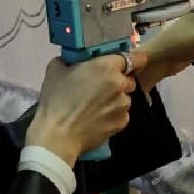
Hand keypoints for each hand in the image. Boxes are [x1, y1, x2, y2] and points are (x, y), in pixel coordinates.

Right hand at [27, 50, 144, 165]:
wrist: (57, 135)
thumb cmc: (56, 99)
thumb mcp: (56, 69)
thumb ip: (72, 60)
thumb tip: (76, 60)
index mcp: (107, 67)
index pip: (137, 58)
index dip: (135, 60)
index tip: (129, 63)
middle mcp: (121, 84)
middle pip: (129, 79)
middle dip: (119, 81)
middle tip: (101, 87)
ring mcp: (124, 105)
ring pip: (125, 97)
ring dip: (116, 98)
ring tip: (97, 106)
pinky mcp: (122, 122)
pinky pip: (122, 113)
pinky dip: (113, 114)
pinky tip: (98, 118)